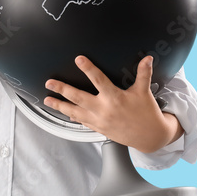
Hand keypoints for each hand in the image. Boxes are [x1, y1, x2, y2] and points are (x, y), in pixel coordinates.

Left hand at [44, 56, 183, 152]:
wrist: (149, 136)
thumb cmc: (147, 113)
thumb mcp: (144, 92)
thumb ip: (143, 73)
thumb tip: (148, 59)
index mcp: (115, 98)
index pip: (98, 80)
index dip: (88, 68)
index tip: (79, 59)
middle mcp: (104, 109)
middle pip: (78, 97)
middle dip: (62, 89)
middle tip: (50, 83)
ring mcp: (99, 121)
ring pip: (75, 112)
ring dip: (60, 105)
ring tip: (47, 100)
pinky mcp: (99, 128)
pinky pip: (81, 121)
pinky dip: (71, 116)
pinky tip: (64, 112)